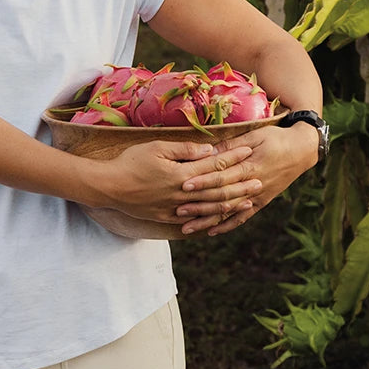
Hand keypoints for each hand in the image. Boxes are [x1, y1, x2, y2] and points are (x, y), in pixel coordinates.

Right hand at [87, 140, 262, 228]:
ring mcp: (175, 209)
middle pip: (218, 189)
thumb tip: (209, 150)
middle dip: (241, 184)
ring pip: (209, 208)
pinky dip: (210, 219)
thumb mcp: (156, 148)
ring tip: (248, 201)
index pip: (214, 164)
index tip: (250, 149)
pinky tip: (221, 218)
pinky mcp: (166, 218)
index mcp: (181, 174)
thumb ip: (185, 150)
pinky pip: (194, 220)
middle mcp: (182, 194)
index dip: (234, 157)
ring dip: (231, 203)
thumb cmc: (130, 162)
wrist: (108, 187)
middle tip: (260, 180)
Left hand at [174, 122, 318, 234]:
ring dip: (208, 220)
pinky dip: (227, 225)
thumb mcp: (255, 135)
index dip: (203, 181)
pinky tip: (211, 231)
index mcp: (250, 166)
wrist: (302, 150)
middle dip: (199, 205)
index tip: (184, 185)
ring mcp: (258, 196)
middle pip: (222, 197)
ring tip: (187, 227)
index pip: (222, 176)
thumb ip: (231, 146)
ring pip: (229, 211)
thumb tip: (207, 151)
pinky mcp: (262, 202)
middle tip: (178, 210)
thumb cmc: (276, 137)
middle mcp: (253, 184)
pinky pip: (243, 217)